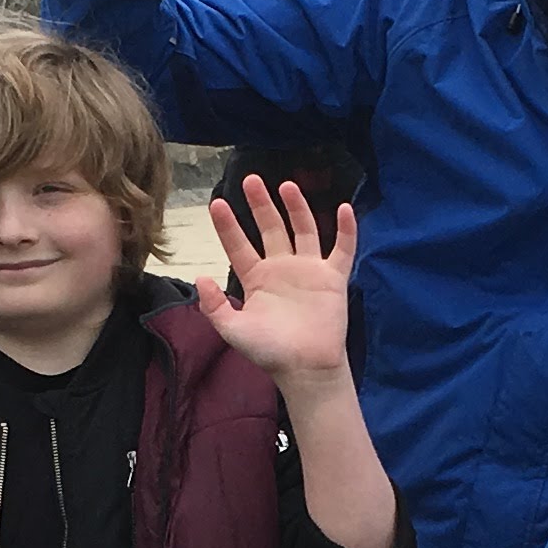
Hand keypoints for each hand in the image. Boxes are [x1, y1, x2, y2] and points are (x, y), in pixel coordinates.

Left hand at [194, 176, 356, 382]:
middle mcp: (281, 269)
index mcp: (256, 279)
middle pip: (270, 228)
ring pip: (303, 230)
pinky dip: (346, 230)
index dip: (228, 226)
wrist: (305, 368)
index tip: (217, 203)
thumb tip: (201, 278)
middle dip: (261, 204)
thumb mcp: (234, 330)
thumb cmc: (269, 352)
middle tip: (251, 179)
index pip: (238, 245)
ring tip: (287, 185)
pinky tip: (343, 209)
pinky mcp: (333, 278)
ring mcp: (309, 271)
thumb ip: (215, 306)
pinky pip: (342, 248)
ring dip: (296, 208)